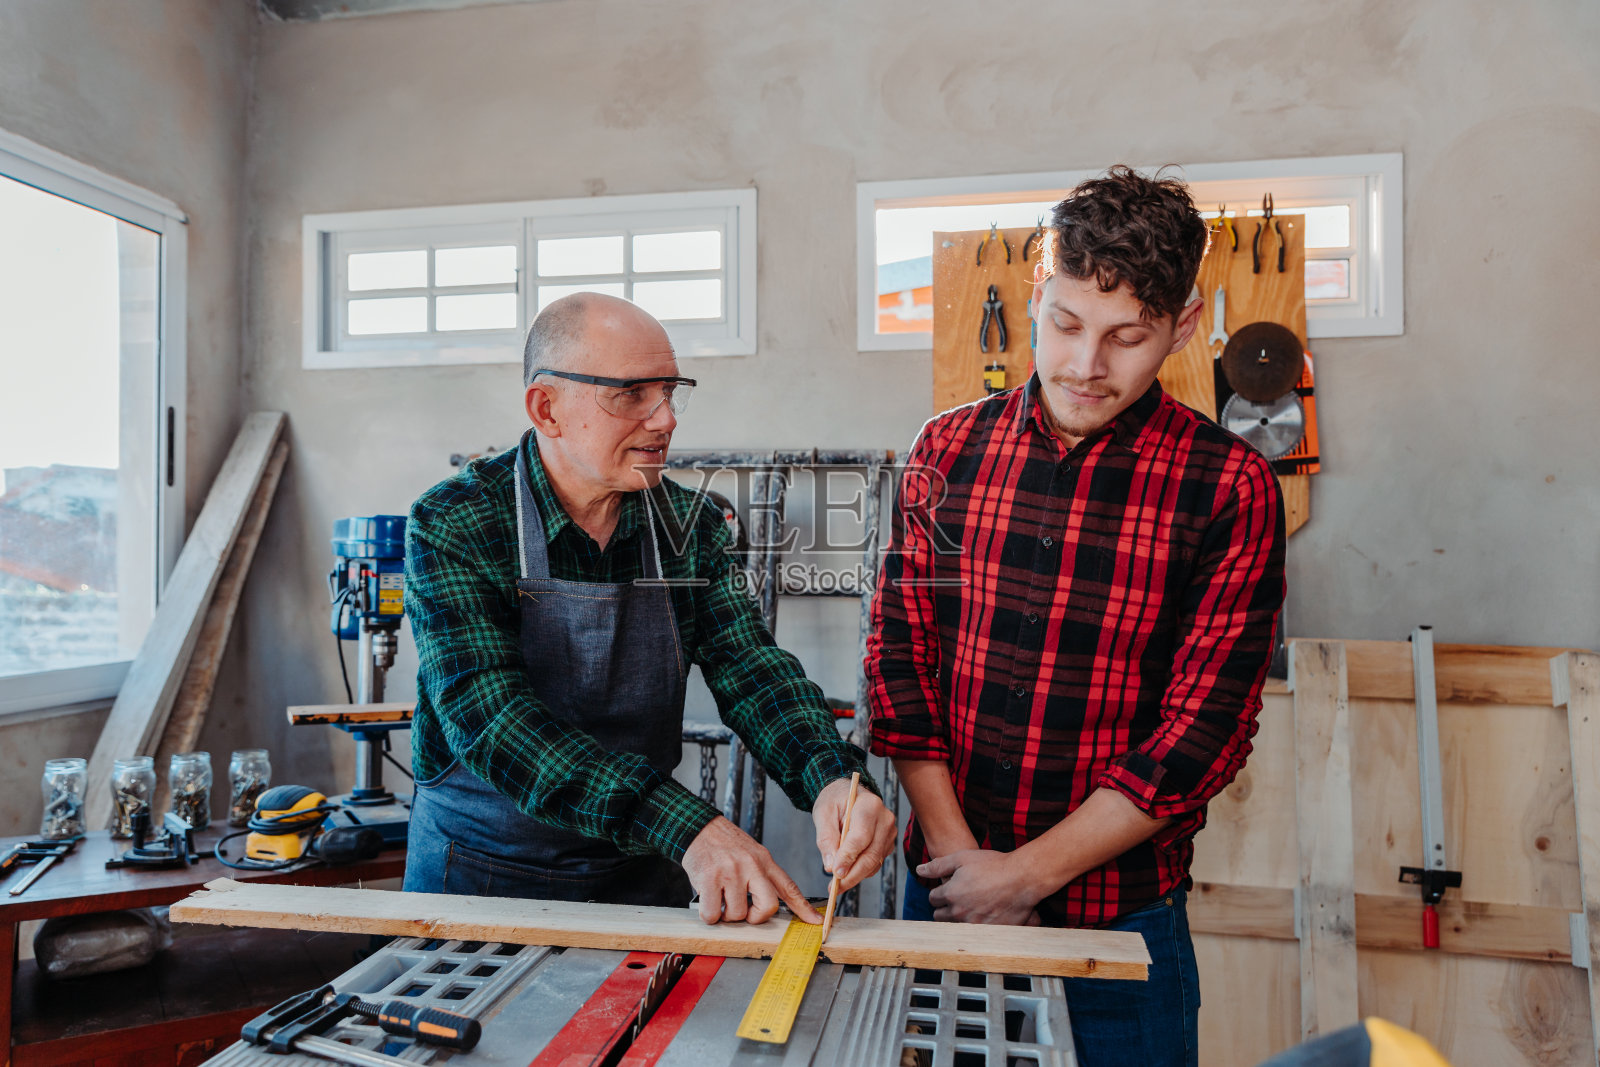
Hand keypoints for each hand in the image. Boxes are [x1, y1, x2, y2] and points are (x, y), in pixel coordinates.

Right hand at [681, 816, 818, 925]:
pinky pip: (713, 914)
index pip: (789, 887)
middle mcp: (751, 866)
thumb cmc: (724, 844)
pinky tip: (707, 900)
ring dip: (726, 915)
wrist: (698, 827)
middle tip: (744, 913)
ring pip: (737, 914)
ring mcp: (730, 873)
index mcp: (764, 861)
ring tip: (720, 898)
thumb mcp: (752, 853)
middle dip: (755, 917)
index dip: (804, 908)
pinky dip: (709, 915)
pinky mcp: (709, 879)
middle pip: (768, 907)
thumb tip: (771, 903)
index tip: (816, 922)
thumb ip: (763, 875)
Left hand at [813, 778, 897, 891]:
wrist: (848, 794)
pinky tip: (847, 871)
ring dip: (855, 875)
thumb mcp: (823, 813)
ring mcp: (889, 832)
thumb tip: (830, 867)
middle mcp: (885, 819)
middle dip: (852, 874)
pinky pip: (876, 863)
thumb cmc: (835, 801)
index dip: (848, 858)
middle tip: (835, 887)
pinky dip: (861, 871)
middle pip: (871, 854)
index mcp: (870, 805)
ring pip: (874, 862)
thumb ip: (826, 838)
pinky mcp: (887, 843)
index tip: (835, 874)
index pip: (861, 837)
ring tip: (837, 883)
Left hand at [919, 850, 1047, 925]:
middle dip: (945, 907)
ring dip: (958, 919)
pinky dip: (975, 927)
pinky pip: (973, 935)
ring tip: (970, 907)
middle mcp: (959, 912)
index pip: (933, 899)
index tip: (949, 888)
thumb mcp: (962, 858)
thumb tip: (920, 870)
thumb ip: (938, 865)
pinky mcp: (988, 933)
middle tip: (958, 898)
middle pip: (940, 916)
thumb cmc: (993, 865)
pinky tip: (983, 916)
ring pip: (955, 927)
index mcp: (950, 894)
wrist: (1022, 878)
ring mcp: (974, 924)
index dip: (940, 892)